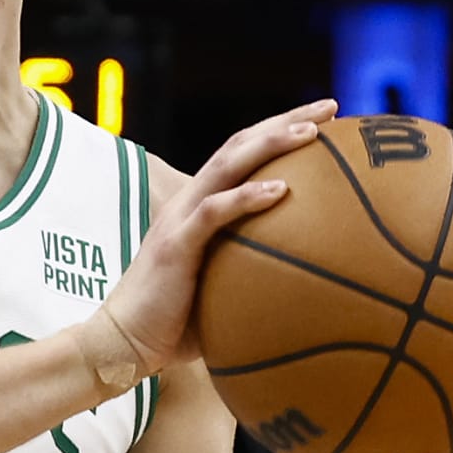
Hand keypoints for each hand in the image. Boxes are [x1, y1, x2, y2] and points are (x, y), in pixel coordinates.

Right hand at [83, 105, 333, 386]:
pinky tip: (282, 190)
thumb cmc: (173, 327)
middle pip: (241, 143)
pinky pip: (215, 212)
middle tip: (331, 107)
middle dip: (287, 119)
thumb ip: (252, 275)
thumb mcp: (221, 291)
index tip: (325, 123)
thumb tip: (308, 287)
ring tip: (312, 134)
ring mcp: (180, 219)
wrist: (122, 344)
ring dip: (272, 143)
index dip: (280, 132)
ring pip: (228, 164)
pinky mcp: (175, 244)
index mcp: (199, 206)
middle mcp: (189, 201)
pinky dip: (248, 197)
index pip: (243, 154)